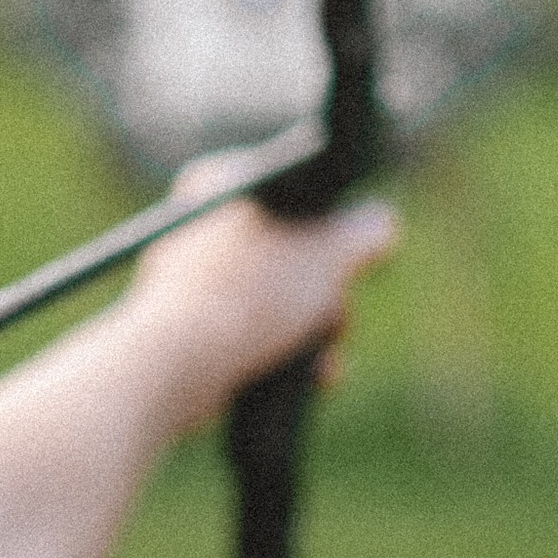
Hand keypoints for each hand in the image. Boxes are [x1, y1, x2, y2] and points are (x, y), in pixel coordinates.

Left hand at [119, 167, 399, 438]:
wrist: (177, 365)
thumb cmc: (251, 295)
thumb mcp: (330, 252)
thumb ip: (366, 232)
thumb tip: (380, 227)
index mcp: (223, 182)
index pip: (302, 195)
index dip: (335, 232)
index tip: (349, 263)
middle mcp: (199, 223)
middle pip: (294, 251)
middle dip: (330, 295)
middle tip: (334, 315)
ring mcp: (189, 278)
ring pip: (278, 297)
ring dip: (315, 331)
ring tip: (323, 358)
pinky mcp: (187, 327)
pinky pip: (251, 330)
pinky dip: (284, 350)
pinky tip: (311, 375)